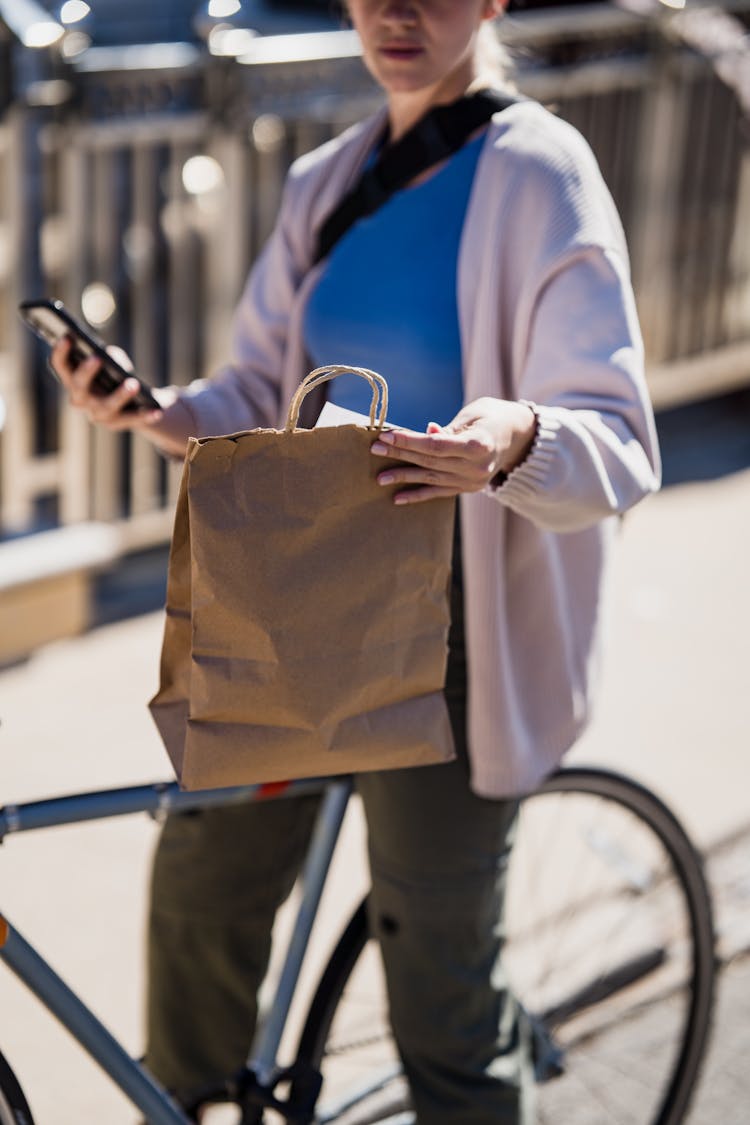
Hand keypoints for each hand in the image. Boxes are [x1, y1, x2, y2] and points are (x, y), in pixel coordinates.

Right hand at [50, 336, 163, 430]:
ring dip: (120, 395)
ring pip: (106, 405)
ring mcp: (96, 413)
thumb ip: (110, 357)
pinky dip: (145, 415)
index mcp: (72, 379)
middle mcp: (80, 399)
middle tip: (96, 358)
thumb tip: (111, 357)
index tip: (67, 336)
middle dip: (86, 372)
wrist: (131, 402)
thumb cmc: (115, 374)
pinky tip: (158, 411)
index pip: (60, 365)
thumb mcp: (113, 362)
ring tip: (134, 384)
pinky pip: (131, 419)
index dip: (60, 351)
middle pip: (78, 386)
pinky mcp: (115, 424)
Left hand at [371, 397, 536, 504]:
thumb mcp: (474, 414)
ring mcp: (472, 481)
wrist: (518, 437)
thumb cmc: (492, 417)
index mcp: (480, 445)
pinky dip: (418, 495)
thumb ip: (450, 428)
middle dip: (401, 454)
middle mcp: (476, 468)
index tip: (386, 435)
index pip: (436, 445)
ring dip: (404, 477)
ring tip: (380, 478)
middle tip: (375, 449)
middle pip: (430, 461)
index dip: (409, 441)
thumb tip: (427, 432)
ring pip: (431, 478)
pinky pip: (439, 492)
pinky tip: (398, 498)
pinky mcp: (468, 488)